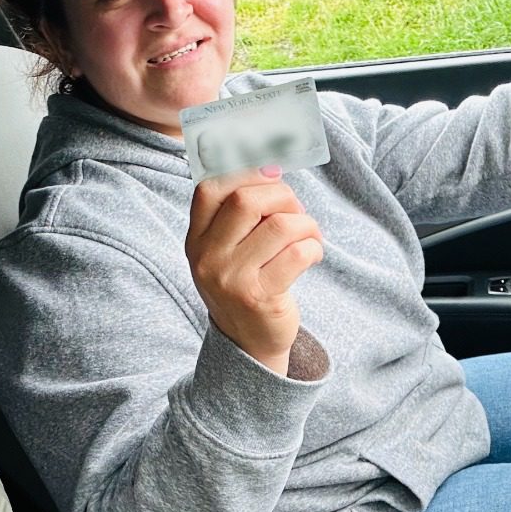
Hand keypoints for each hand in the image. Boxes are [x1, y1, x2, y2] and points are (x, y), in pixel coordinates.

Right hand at [187, 166, 323, 375]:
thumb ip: (239, 212)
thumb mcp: (227, 249)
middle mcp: (207, 258)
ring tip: (309, 236)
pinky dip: (314, 248)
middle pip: (247, 201)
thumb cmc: (245, 284)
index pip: (211, 188)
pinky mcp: (259, 297)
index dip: (245, 171)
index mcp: (196, 239)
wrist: (247, 344)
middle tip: (296, 212)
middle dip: (283, 197)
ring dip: (306, 224)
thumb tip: (272, 166)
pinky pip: (298, 253)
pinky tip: (312, 256)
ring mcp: (231, 279)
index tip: (273, 174)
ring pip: (281, 225)